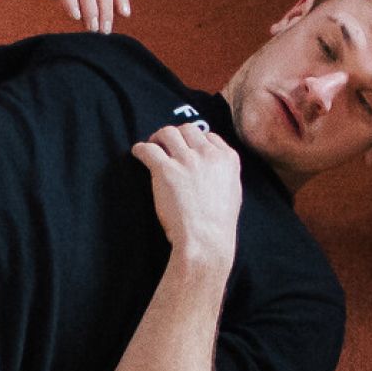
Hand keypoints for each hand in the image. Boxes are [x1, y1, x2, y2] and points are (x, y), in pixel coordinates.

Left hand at [131, 121, 241, 271]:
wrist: (206, 241)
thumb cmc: (219, 225)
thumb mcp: (233, 193)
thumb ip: (224, 174)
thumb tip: (213, 168)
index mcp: (228, 159)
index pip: (209, 136)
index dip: (196, 141)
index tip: (188, 148)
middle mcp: (208, 155)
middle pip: (187, 130)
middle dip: (176, 135)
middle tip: (166, 144)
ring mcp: (187, 160)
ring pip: (167, 133)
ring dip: (158, 138)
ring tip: (153, 147)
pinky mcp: (165, 169)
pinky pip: (148, 149)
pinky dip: (140, 149)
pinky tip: (138, 153)